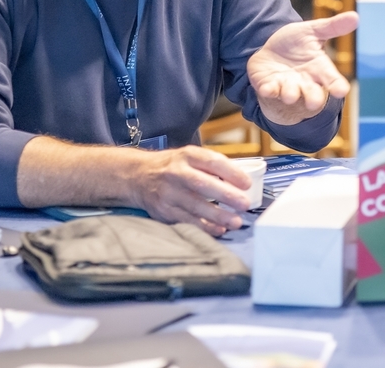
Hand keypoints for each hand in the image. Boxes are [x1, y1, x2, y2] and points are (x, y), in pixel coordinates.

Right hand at [130, 145, 251, 235]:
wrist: (137, 176)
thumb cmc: (172, 166)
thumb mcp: (190, 157)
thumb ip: (212, 166)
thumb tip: (240, 181)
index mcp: (187, 156)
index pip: (211, 161)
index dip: (231, 172)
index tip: (247, 183)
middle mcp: (176, 173)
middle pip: (202, 184)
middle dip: (226, 195)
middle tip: (244, 204)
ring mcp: (168, 193)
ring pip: (195, 206)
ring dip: (218, 215)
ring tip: (235, 221)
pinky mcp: (163, 211)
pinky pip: (186, 220)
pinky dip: (204, 226)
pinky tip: (218, 229)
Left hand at [248, 12, 357, 125]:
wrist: (271, 50)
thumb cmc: (296, 43)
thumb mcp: (313, 32)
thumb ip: (333, 27)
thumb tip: (355, 16)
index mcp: (319, 69)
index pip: (332, 79)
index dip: (337, 86)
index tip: (341, 91)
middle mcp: (305, 82)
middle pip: (312, 94)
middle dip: (313, 99)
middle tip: (314, 103)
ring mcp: (286, 86)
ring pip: (290, 94)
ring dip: (290, 94)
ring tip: (290, 95)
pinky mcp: (269, 86)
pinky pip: (269, 91)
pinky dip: (268, 91)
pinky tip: (267, 89)